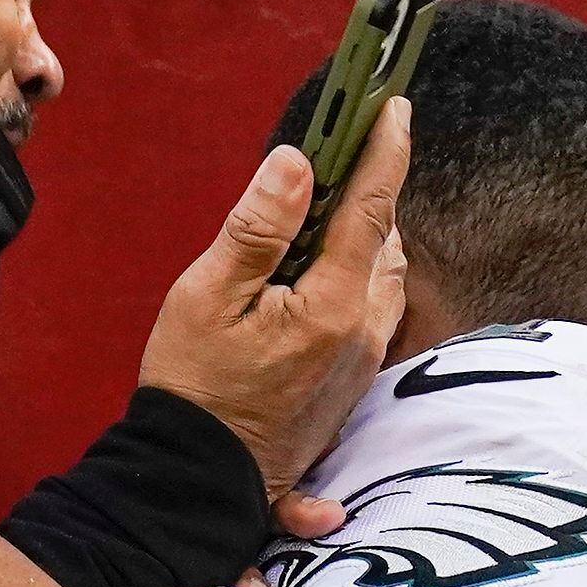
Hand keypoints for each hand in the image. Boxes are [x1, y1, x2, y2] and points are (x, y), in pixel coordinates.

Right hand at [137, 110, 409, 530]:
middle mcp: (361, 334)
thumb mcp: (210, 296)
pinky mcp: (349, 387)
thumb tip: (296, 163)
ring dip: (367, 240)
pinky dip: (356, 281)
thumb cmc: (194, 387)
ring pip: (383, 281)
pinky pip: (370, 317)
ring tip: (327, 214)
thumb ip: (258, 228)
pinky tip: (319, 279)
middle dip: (371, 196)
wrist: (194, 480)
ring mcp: (360, 365)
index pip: (370, 208)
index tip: (393, 106)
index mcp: (332, 305)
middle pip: (385, 244)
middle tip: (343, 157)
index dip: (384, 150)